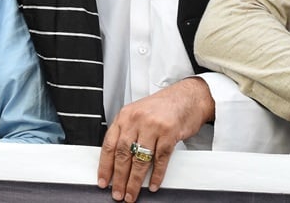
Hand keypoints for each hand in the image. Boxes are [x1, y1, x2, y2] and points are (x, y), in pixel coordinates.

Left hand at [97, 77, 214, 201]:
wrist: (186, 97)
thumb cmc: (162, 107)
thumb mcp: (137, 114)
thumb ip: (126, 132)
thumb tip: (115, 160)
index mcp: (124, 116)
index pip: (109, 144)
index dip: (105, 165)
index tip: (103, 180)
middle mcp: (136, 120)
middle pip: (123, 154)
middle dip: (119, 177)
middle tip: (117, 193)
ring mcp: (153, 126)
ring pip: (140, 159)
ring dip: (135, 180)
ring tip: (132, 194)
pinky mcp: (170, 133)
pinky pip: (161, 159)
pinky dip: (157, 175)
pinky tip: (153, 185)